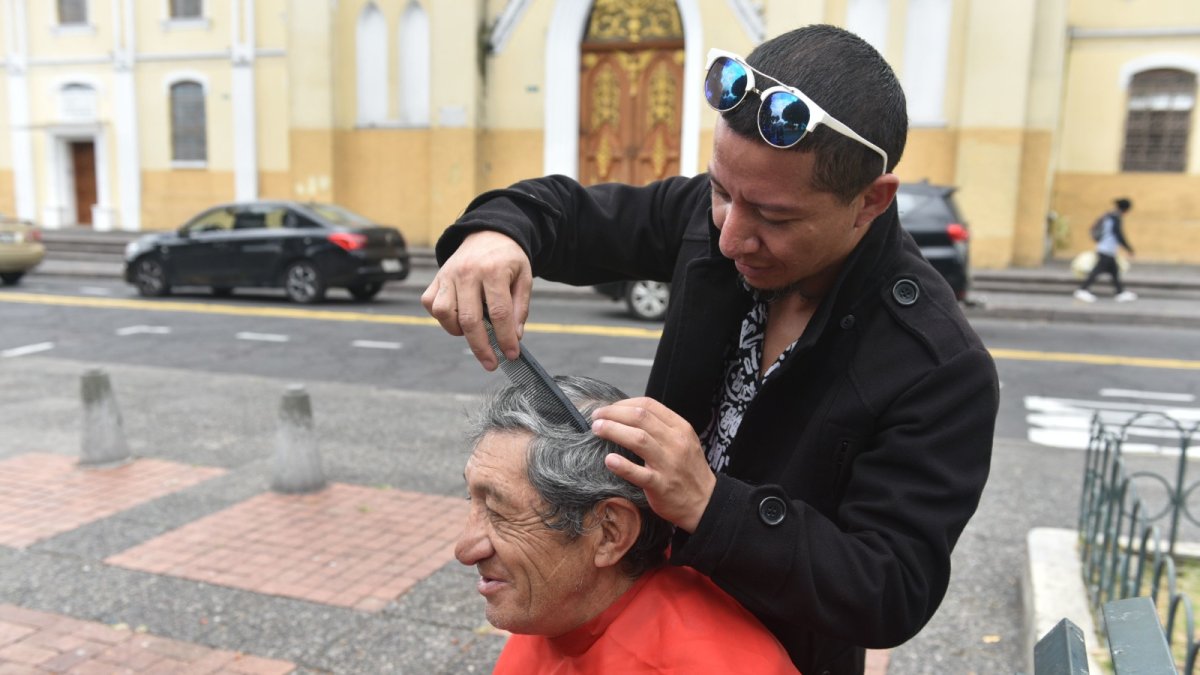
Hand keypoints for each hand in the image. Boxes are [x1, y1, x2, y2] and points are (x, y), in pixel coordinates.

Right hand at [420, 231, 532, 369]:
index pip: (499, 313)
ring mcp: (448, 274)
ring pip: (444, 313)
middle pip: (470, 319)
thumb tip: (514, 337)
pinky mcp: (436, 278)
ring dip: (458, 331)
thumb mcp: (524, 278)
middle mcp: (467, 272)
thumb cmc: (508, 259)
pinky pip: (430, 304)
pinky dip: (442, 318)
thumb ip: (520, 308)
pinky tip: (458, 318)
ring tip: (473, 333)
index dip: (505, 338)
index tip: (511, 355)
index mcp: (493, 270)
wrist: (488, 233)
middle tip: (491, 363)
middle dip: (481, 347)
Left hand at [592, 398, 715, 532]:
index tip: (608, 409)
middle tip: (596, 417)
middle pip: (640, 418)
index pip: (648, 406)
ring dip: (613, 430)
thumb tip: (628, 415)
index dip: (623, 404)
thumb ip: (661, 428)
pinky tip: (608, 460)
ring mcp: (669, 464)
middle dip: (613, 414)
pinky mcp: (661, 485)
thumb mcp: (683, 441)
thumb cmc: (688, 470)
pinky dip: (622, 465)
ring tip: (597, 429)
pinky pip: (639, 474)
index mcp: (680, 428)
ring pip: (638, 439)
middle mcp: (676, 442)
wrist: (706, 502)